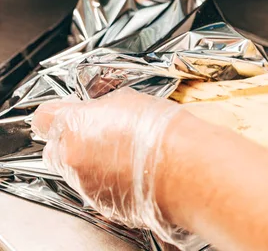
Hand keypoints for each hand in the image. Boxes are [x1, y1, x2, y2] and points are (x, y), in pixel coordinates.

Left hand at [31, 88, 202, 248]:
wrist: (185, 166)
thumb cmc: (162, 131)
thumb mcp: (128, 100)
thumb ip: (102, 107)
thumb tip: (98, 110)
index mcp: (74, 127)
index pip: (44, 118)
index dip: (57, 114)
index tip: (68, 113)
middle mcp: (73, 159)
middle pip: (56, 149)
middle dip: (72, 142)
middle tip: (99, 134)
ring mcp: (87, 185)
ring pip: (77, 172)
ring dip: (94, 163)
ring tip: (127, 155)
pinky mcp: (105, 205)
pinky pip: (99, 191)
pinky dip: (111, 182)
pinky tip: (135, 172)